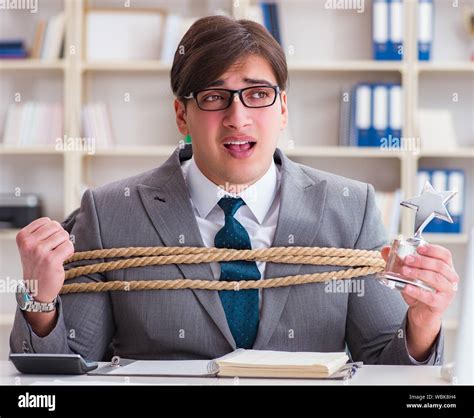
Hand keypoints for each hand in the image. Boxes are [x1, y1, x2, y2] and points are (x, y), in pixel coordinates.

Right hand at [16, 217, 74, 302]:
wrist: (36, 288)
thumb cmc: (37, 265)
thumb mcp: (31, 245)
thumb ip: (42, 232)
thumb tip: (58, 224)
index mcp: (23, 236)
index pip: (47, 221)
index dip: (53, 231)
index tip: (47, 243)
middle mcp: (29, 243)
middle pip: (57, 227)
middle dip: (60, 237)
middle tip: (54, 250)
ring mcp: (39, 251)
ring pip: (64, 235)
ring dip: (64, 245)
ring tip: (57, 255)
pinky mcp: (51, 260)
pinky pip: (69, 246)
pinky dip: (69, 252)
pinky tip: (61, 260)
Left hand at [381, 243, 457, 359]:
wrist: (420, 311)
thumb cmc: (418, 288)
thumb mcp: (408, 273)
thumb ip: (398, 260)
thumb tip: (385, 250)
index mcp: (445, 268)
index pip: (444, 255)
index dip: (433, 250)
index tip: (418, 248)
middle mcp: (450, 279)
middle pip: (439, 266)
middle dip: (421, 261)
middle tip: (406, 260)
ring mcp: (447, 292)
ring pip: (436, 279)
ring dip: (418, 273)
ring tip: (404, 271)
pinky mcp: (441, 304)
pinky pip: (430, 297)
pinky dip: (417, 291)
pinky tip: (407, 287)